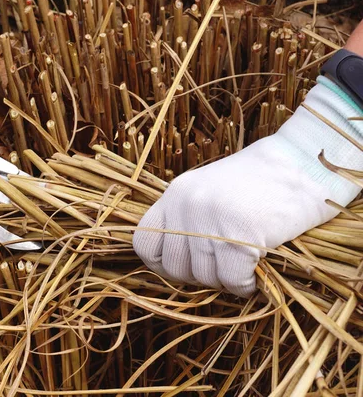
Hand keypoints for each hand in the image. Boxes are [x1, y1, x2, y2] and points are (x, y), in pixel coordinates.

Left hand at [133, 78, 362, 296]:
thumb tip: (176, 268)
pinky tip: (256, 275)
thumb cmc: (262, 183)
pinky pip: (231, 281)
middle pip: (174, 267)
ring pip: (204, 277)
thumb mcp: (211, 193)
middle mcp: (186, 205)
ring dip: (226, 281)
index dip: (162, 263)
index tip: (186, 267)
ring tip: (245, 266)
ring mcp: (210, 219)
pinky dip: (245, 286)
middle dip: (199, 277)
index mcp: (176, 194)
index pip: (144, 241)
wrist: (305, 164)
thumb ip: (189, 220)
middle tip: (224, 268)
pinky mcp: (238, 234)